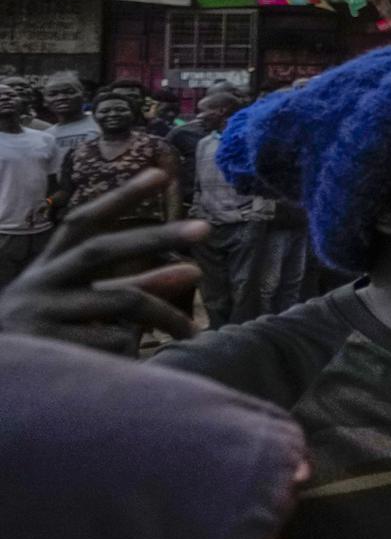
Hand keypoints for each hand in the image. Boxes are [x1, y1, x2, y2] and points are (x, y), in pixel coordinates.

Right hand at [0, 172, 206, 342]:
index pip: (81, 223)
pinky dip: (131, 351)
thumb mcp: (68, 307)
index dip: (119, 198)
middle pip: (102, 249)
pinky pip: (111, 342)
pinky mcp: (46, 346)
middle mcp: (38, 283)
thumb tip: (188, 271)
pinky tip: (134, 364)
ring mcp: (39, 312)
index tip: (160, 174)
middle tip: (204, 227)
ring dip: (164, 312)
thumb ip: (116, 288)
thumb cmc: (37, 341)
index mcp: (44, 269)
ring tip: (193, 330)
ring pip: (119, 300)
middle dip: (155, 236)